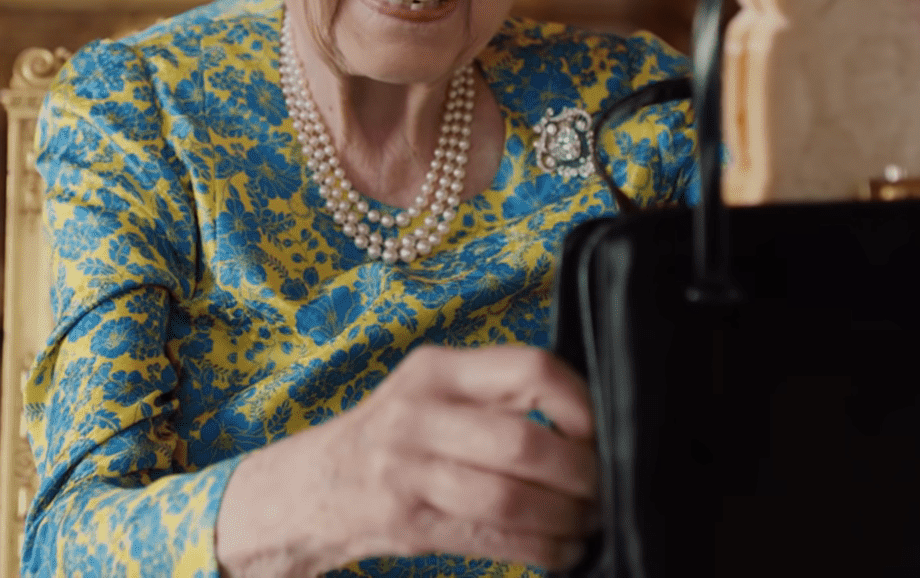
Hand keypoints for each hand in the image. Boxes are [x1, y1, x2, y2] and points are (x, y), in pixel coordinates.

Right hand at [215, 344, 598, 576]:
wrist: (315, 485)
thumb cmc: (394, 435)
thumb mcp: (433, 392)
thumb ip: (497, 396)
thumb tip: (590, 425)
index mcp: (437, 368)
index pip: (529, 370)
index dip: (581, 405)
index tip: (601, 433)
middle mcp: (418, 413)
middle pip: (525, 442)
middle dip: (582, 475)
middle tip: (605, 490)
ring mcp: (407, 471)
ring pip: (512, 499)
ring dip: (566, 520)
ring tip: (587, 523)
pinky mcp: (406, 523)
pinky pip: (493, 540)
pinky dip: (540, 550)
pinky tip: (560, 551)